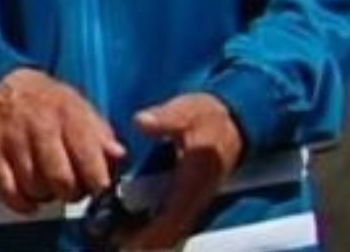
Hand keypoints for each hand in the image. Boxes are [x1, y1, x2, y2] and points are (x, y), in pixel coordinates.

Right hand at [0, 68, 125, 212]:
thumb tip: (119, 156)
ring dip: (46, 196)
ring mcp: (14, 141)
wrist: (3, 83)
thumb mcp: (80, 108)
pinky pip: (8, 192)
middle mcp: (41, 127)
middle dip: (71, 194)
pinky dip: (21, 203)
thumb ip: (101, 135)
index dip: (97, 182)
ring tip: (49, 186)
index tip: (98, 188)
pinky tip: (29, 198)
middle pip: (61, 180)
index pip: (88, 158)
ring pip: (35, 188)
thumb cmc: (48, 101)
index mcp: (69, 115)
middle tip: (72, 189)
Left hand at [119, 93, 243, 249]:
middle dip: (145, 242)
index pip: (174, 216)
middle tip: (116, 242)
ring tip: (119, 239)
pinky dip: (155, 229)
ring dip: (149, 238)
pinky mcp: (191, 199)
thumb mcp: (187, 111)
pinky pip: (173, 222)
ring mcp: (195, 201)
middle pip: (171, 233)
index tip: (126, 242)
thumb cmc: (208, 117)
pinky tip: (132, 227)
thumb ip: (165, 118)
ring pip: (173, 231)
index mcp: (195, 179)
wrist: (233, 122)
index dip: (151, 233)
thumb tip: (141, 122)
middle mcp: (196, 197)